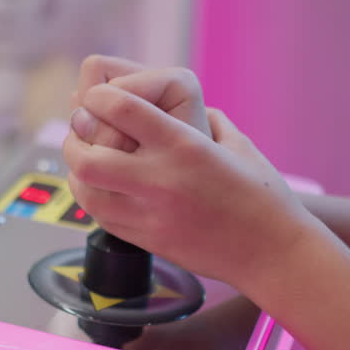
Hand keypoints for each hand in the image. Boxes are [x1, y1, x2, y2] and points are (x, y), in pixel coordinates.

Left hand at [64, 64, 317, 289]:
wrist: (273, 253)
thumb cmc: (261, 194)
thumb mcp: (236, 143)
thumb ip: (203, 118)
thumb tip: (174, 102)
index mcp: (184, 146)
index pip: (120, 109)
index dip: (98, 97)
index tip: (96, 96)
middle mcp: (160, 180)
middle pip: (87, 159)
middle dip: (75, 141)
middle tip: (81, 132)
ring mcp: (150, 215)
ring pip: (85, 193)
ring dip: (78, 172)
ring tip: (87, 162)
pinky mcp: (147, 241)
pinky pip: (100, 217)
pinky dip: (93, 198)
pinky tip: (103, 188)